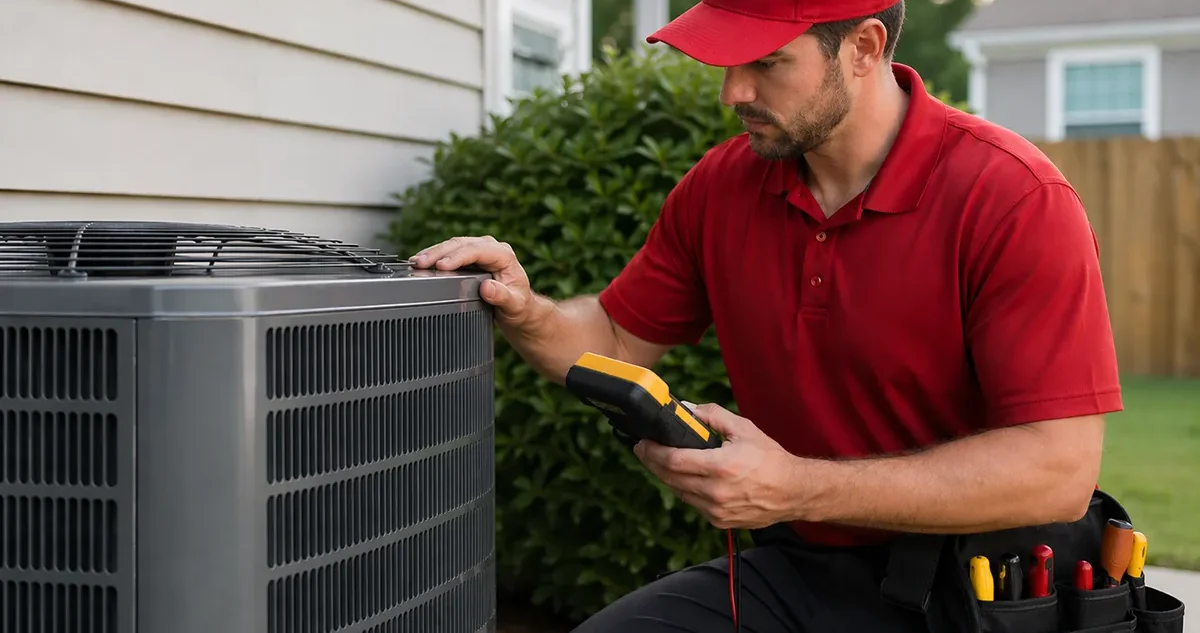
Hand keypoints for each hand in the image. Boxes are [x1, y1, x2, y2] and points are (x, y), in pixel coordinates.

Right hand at [410, 235, 538, 327]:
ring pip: (452, 245)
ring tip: (416, 262)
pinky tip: (421, 261)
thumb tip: (487, 288)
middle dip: (439, 253)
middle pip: (461, 244)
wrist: (518, 308)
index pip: (478, 250)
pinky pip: (450, 252)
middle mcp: (491, 248)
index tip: (442, 266)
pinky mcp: (469, 257)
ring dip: (433, 253)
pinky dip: (435, 256)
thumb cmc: (519, 305)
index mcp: (504, 255)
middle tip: (420, 263)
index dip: (458, 256)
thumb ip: (503, 297)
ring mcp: (479, 251)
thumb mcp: (515, 305)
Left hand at [632, 402, 806, 529]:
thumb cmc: (770, 459)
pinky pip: (692, 503)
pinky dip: (684, 490)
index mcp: (721, 467)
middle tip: (644, 450)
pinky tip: (684, 478)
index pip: (673, 461)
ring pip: (678, 492)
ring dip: (666, 477)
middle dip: (652, 463)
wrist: (793, 491)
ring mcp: (716, 510)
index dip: (652, 452)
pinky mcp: (719, 521)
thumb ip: (713, 416)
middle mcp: (716, 492)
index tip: (642, 443)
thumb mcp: (743, 429)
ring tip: (661, 461)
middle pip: (669, 478)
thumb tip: (687, 409)